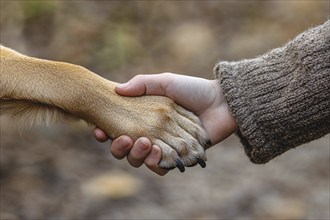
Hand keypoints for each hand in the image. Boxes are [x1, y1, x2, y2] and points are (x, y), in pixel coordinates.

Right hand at [93, 73, 237, 174]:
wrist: (222, 103)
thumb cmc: (194, 90)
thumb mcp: (166, 81)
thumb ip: (142, 84)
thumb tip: (116, 89)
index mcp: (145, 118)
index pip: (119, 129)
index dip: (105, 132)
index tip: (98, 130)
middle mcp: (151, 134)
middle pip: (125, 149)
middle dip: (118, 148)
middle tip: (122, 139)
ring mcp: (164, 147)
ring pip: (139, 161)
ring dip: (136, 156)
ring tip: (145, 143)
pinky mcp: (178, 158)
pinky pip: (160, 168)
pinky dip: (155, 163)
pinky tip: (157, 152)